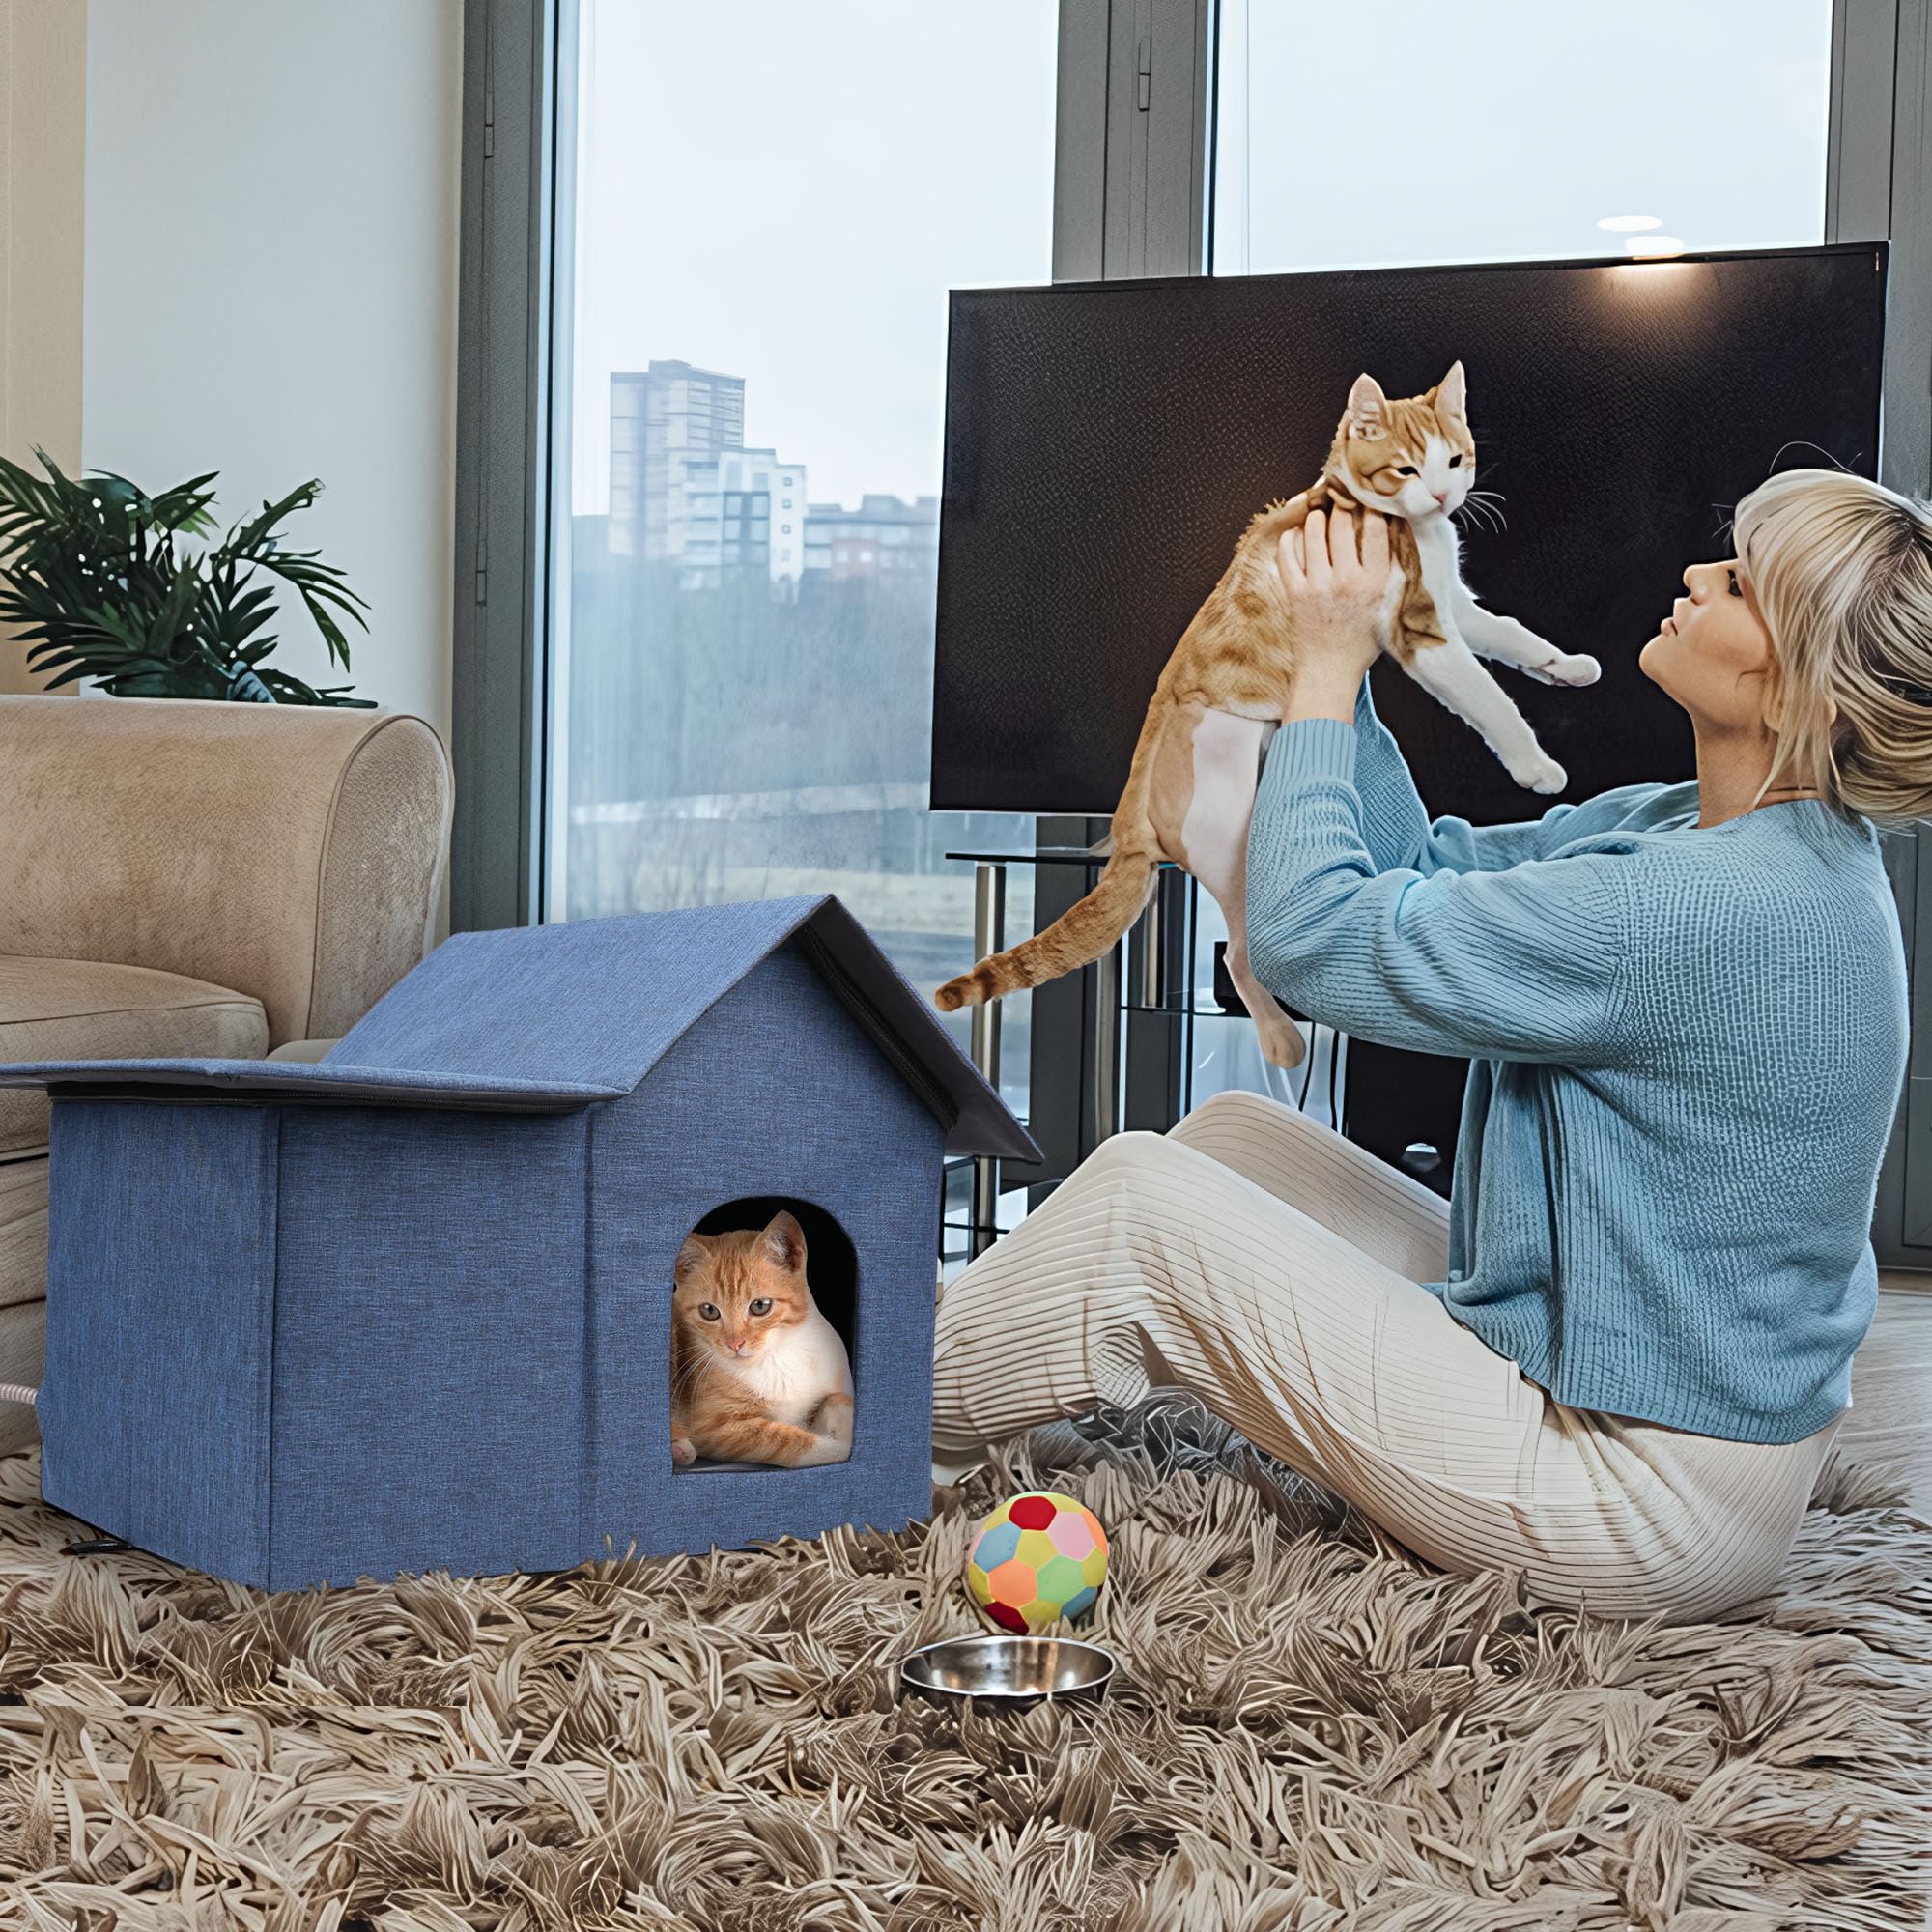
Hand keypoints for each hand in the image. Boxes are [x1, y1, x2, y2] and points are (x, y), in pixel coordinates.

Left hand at [1277, 506, 1390, 721]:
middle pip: (1343, 523)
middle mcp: (1347, 581)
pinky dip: (1292, 537)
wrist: (1330, 670)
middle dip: (1343, 504)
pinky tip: (1298, 533)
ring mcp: (1318, 586)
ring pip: (1314, 531)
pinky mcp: (1295, 592)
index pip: (1377, 528)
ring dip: (1317, 516)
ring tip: (1322, 513)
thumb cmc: (1361, 637)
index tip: (1370, 497)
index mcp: (1375, 583)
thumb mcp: (1386, 602)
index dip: (1373, 505)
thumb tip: (1389, 524)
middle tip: (1343, 497)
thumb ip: (1388, 568)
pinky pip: (1288, 552)